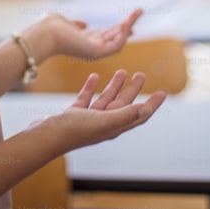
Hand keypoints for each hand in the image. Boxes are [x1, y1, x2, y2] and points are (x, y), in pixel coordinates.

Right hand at [42, 69, 165, 150]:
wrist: (46, 136)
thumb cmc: (75, 131)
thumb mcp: (104, 121)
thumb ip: (125, 114)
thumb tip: (147, 109)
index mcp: (114, 127)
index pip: (138, 115)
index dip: (151, 104)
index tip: (163, 93)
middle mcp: (103, 124)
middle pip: (124, 104)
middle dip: (133, 90)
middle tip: (141, 74)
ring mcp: (88, 119)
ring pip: (106, 100)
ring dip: (114, 86)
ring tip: (121, 71)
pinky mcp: (74, 114)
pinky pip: (87, 98)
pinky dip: (92, 87)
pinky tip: (94, 77)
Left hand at [44, 8, 141, 59]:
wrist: (44, 34)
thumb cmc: (49, 27)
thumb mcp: (65, 23)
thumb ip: (75, 24)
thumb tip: (83, 24)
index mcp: (84, 41)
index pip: (105, 36)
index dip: (117, 29)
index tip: (128, 22)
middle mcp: (91, 48)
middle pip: (115, 36)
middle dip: (128, 24)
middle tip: (139, 11)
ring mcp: (95, 51)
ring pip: (118, 39)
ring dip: (129, 25)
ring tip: (137, 12)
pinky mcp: (97, 52)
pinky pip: (116, 45)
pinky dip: (123, 34)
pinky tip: (128, 23)